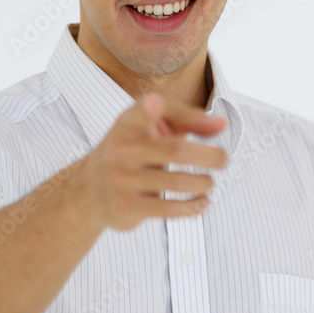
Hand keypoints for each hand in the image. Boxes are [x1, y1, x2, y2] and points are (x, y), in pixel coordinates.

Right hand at [76, 92, 227, 230]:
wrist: (88, 190)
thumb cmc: (133, 151)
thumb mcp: (154, 129)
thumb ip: (189, 121)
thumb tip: (222, 124)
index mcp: (128, 123)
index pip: (139, 113)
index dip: (149, 108)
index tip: (155, 103)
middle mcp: (121, 149)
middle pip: (175, 150)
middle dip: (209, 156)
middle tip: (225, 159)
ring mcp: (121, 179)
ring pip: (177, 182)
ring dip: (203, 183)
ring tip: (209, 182)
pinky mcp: (125, 206)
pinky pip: (169, 209)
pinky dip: (193, 206)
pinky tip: (203, 202)